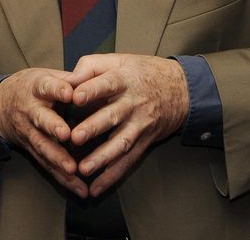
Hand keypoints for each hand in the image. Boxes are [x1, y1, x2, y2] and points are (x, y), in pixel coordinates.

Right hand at [0, 68, 87, 196]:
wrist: (0, 105)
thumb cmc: (31, 87)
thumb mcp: (45, 75)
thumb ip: (69, 78)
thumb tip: (93, 77)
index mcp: (37, 87)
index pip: (47, 86)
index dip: (57, 89)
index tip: (69, 93)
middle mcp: (31, 110)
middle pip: (41, 119)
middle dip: (53, 127)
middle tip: (66, 135)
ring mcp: (29, 131)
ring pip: (42, 146)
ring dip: (57, 158)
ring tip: (72, 169)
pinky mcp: (31, 150)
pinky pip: (46, 165)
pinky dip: (62, 178)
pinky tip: (78, 188)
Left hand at [66, 54, 189, 197]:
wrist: (181, 89)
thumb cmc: (142, 72)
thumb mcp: (119, 60)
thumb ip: (91, 66)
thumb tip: (67, 80)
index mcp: (124, 79)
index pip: (107, 84)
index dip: (91, 90)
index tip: (74, 97)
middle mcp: (133, 103)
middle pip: (112, 116)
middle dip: (94, 127)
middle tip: (75, 137)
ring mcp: (140, 125)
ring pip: (121, 143)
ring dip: (102, 158)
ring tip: (84, 169)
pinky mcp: (144, 142)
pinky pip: (128, 161)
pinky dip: (113, 176)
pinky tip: (96, 188)